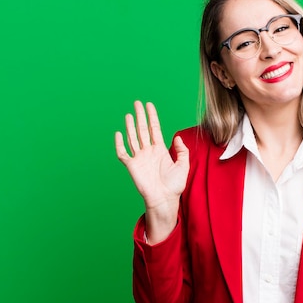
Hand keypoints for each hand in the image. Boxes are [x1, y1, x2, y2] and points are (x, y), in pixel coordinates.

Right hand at [115, 101, 188, 241]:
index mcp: (160, 150)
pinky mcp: (132, 166)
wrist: (165, 199)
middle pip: (142, 129)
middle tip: (137, 103)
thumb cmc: (175, 186)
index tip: (149, 105)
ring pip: (133, 138)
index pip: (154, 128)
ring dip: (130, 126)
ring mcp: (139, 158)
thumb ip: (182, 150)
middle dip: (140, 116)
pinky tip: (119, 134)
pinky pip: (123, 153)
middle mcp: (148, 152)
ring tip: (129, 114)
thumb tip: (177, 137)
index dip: (152, 116)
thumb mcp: (183, 165)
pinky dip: (119, 144)